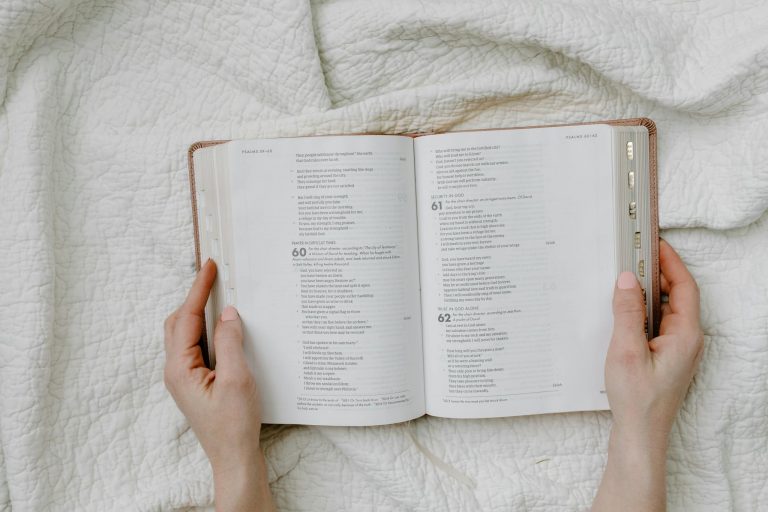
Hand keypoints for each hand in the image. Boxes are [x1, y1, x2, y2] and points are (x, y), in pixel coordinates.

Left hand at [164, 259, 274, 511]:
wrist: (233, 457)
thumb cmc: (234, 424)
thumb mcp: (237, 379)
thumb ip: (230, 342)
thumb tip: (229, 313)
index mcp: (180, 368)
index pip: (188, 317)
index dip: (199, 289)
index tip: (210, 266)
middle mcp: (176, 370)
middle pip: (179, 322)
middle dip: (196, 296)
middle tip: (215, 276)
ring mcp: (184, 377)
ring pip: (186, 333)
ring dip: (200, 312)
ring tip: (220, 295)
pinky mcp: (195, 382)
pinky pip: (196, 346)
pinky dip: (207, 329)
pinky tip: (224, 327)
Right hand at [593, 240, 703, 511]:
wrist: (640, 434)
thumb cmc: (636, 398)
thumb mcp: (626, 350)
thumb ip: (627, 312)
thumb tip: (627, 279)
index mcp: (686, 335)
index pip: (684, 287)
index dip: (671, 262)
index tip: (655, 243)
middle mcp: (688, 340)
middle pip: (679, 295)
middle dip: (660, 272)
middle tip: (637, 254)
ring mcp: (679, 350)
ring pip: (668, 309)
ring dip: (651, 291)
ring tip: (628, 277)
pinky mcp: (667, 357)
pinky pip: (660, 323)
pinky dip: (646, 310)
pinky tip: (626, 310)